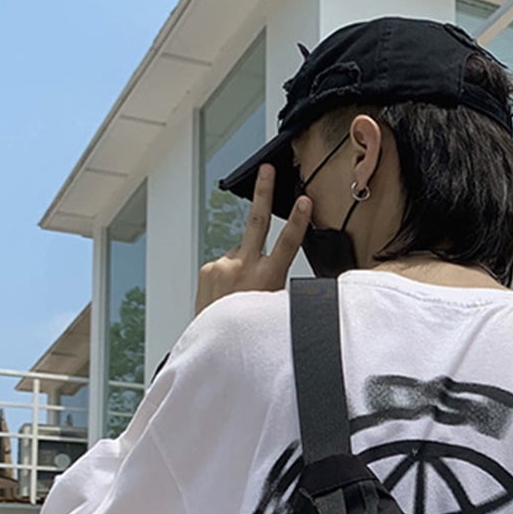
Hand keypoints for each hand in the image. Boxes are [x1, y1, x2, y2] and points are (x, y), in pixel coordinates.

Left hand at [195, 164, 311, 314]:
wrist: (213, 342)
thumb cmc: (247, 329)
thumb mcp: (273, 307)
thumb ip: (271, 279)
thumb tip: (263, 261)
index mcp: (267, 277)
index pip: (287, 244)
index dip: (298, 221)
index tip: (305, 202)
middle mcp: (244, 267)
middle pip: (257, 221)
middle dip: (263, 192)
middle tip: (266, 170)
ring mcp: (223, 265)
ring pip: (239, 251)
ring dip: (243, 264)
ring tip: (241, 290)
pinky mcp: (207, 268)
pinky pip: (223, 263)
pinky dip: (227, 273)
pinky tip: (227, 291)